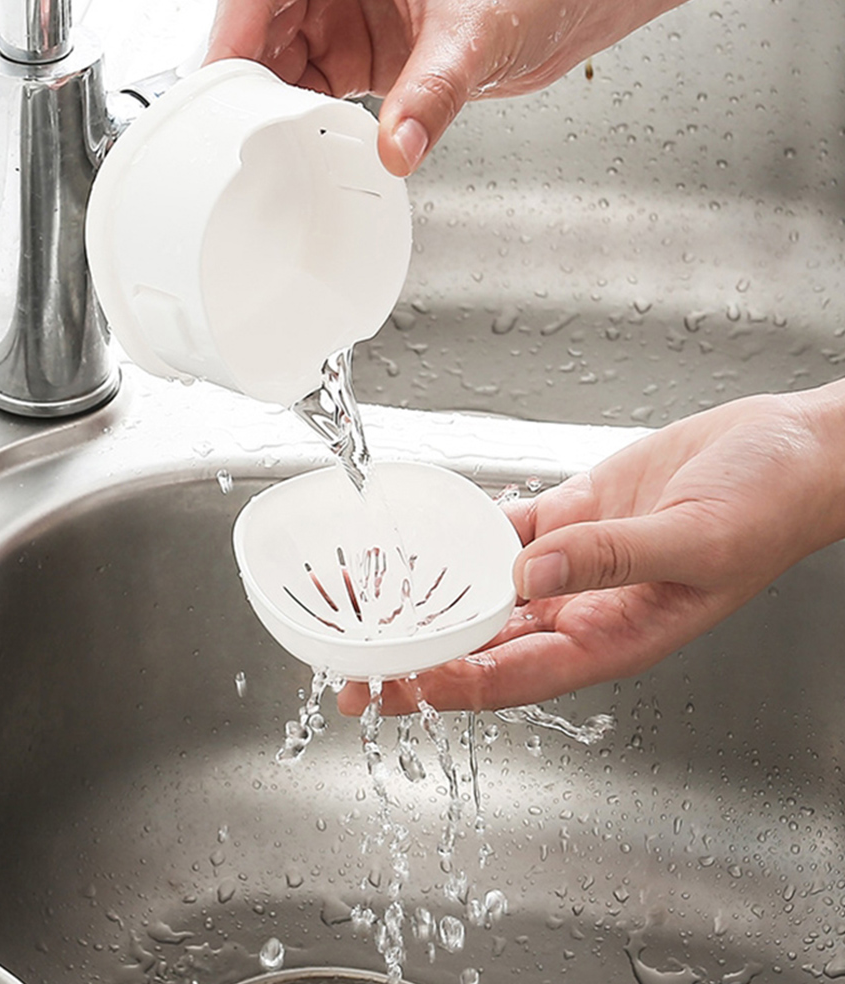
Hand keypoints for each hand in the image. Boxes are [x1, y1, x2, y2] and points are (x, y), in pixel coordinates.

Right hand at [205, 0, 711, 174]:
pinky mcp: (366, 50)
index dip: (233, 30)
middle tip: (235, 129)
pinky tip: (305, 142)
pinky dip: (306, 115)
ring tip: (267, 144)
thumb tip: (397, 147)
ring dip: (273, 101)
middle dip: (245, 75)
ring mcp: (349, 11)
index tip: (218, 82)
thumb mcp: (479, 31)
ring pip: (284, 55)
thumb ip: (434, 92)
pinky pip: (316, 82)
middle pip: (262, 20)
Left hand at [339, 383, 844, 714]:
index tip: (397, 686)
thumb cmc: (768, 507)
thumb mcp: (697, 538)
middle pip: (484, 648)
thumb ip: (610, 559)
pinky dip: (462, 542)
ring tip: (366, 607)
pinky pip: (503, 536)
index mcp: (616, 638)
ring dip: (429, 603)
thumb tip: (528, 575)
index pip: (516, 677)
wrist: (786, 451)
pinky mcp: (571, 520)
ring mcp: (573, 566)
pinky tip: (422, 542)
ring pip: (484, 595)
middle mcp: (583, 610)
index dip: (453, 687)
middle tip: (353, 666)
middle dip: (420, 660)